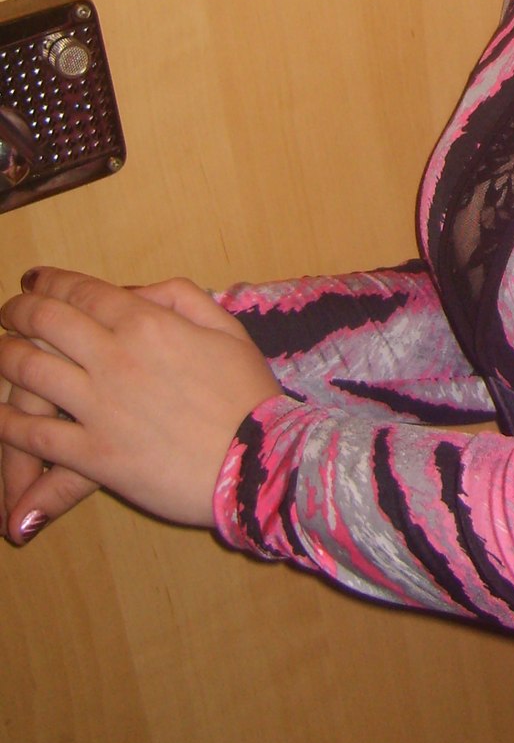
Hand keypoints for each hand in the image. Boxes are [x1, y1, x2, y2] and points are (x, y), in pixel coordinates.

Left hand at [0, 270, 280, 529]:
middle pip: (44, 321)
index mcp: (148, 323)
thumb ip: (181, 298)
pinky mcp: (93, 455)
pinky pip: (34, 435)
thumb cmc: (248, 395)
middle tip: (9, 311)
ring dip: (3, 356)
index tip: (32, 280)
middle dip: (17, 310)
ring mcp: (99, 407)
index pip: (82, 291)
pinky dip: (7, 422)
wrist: (258, 462)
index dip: (49, 281)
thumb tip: (135, 293)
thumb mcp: (227, 329)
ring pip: (28, 371)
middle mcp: (115, 357)